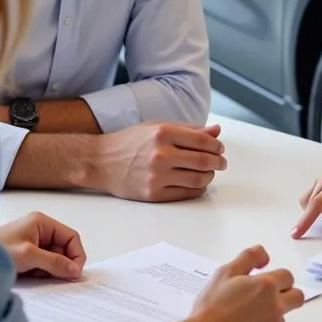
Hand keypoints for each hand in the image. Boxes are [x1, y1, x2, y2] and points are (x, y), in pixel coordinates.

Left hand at [0, 211, 86, 280]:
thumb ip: (54, 262)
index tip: (75, 274)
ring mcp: (33, 243)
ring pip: (54, 258)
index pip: (71, 237)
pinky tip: (31, 276)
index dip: (76, 255)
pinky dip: (42, 273)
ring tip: (37, 275)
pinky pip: (44, 264)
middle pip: (64, 248)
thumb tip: (76, 271)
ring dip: (51, 269)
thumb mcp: (29, 255)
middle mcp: (40, 230)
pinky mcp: (26, 255)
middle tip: (57, 278)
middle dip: (63, 264)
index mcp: (42, 222)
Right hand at [92, 122, 226, 201]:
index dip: (217, 146)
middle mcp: (161, 154)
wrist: (100, 161)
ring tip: (209, 172)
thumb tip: (216, 131)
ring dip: (210, 176)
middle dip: (218, 162)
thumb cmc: (130, 142)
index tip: (220, 148)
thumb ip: (189, 130)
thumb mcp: (158, 127)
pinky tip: (196, 182)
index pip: (203, 141)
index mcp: (164, 133)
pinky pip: (186, 194)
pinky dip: (197, 189)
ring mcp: (157, 176)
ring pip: (198, 179)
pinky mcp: (153, 194)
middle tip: (221, 162)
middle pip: (204, 161)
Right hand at [191, 246, 304, 321]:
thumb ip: (249, 257)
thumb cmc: (213, 305)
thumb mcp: (226, 272)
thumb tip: (265, 257)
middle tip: (266, 297)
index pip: (288, 276)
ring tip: (248, 316)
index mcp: (267, 285)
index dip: (277, 277)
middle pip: (297, 297)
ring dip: (273, 314)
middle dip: (286, 294)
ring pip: (283, 316)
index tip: (263, 281)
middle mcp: (276, 306)